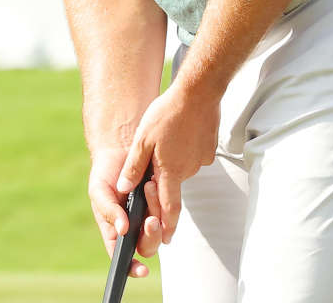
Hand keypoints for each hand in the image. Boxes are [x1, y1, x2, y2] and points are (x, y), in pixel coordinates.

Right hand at [88, 146, 164, 276]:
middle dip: (151, 237)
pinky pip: (168, 210)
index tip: (142, 270)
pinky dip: (163, 200)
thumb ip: (109, 211)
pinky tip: (153, 182)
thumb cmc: (106, 174)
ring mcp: (148, 215)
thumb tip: (123, 230)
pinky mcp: (161, 203)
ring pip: (160, 229)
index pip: (122, 257)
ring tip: (148, 186)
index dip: (132, 267)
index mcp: (115, 230)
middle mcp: (133, 228)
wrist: (121, 149)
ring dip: (156, 211)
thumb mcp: (99, 191)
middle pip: (147, 247)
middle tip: (150, 220)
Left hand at [115, 80, 219, 243]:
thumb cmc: (168, 113)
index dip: (166, 226)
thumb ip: (134, 168)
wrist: (199, 91)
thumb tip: (123, 190)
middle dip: (162, 180)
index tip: (165, 240)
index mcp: (171, 171)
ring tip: (166, 138)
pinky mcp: (208, 150)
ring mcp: (201, 160)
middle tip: (155, 160)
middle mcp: (188, 170)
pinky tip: (179, 132)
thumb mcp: (143, 140)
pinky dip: (184, 150)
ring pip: (181, 168)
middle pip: (172, 184)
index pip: (169, 208)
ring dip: (172, 161)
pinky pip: (192, 156)